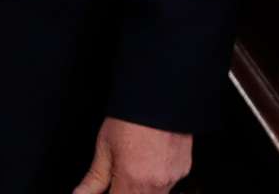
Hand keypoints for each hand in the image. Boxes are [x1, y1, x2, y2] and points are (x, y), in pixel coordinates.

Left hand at [71, 117, 191, 193]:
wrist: (160, 95)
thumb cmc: (130, 117)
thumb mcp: (104, 146)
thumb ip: (94, 177)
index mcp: (133, 180)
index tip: (105, 188)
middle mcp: (157, 184)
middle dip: (124, 189)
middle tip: (118, 175)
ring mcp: (173, 178)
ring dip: (140, 188)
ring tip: (133, 165)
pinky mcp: (184, 171)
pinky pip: (168, 184)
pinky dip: (156, 179)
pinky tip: (148, 161)